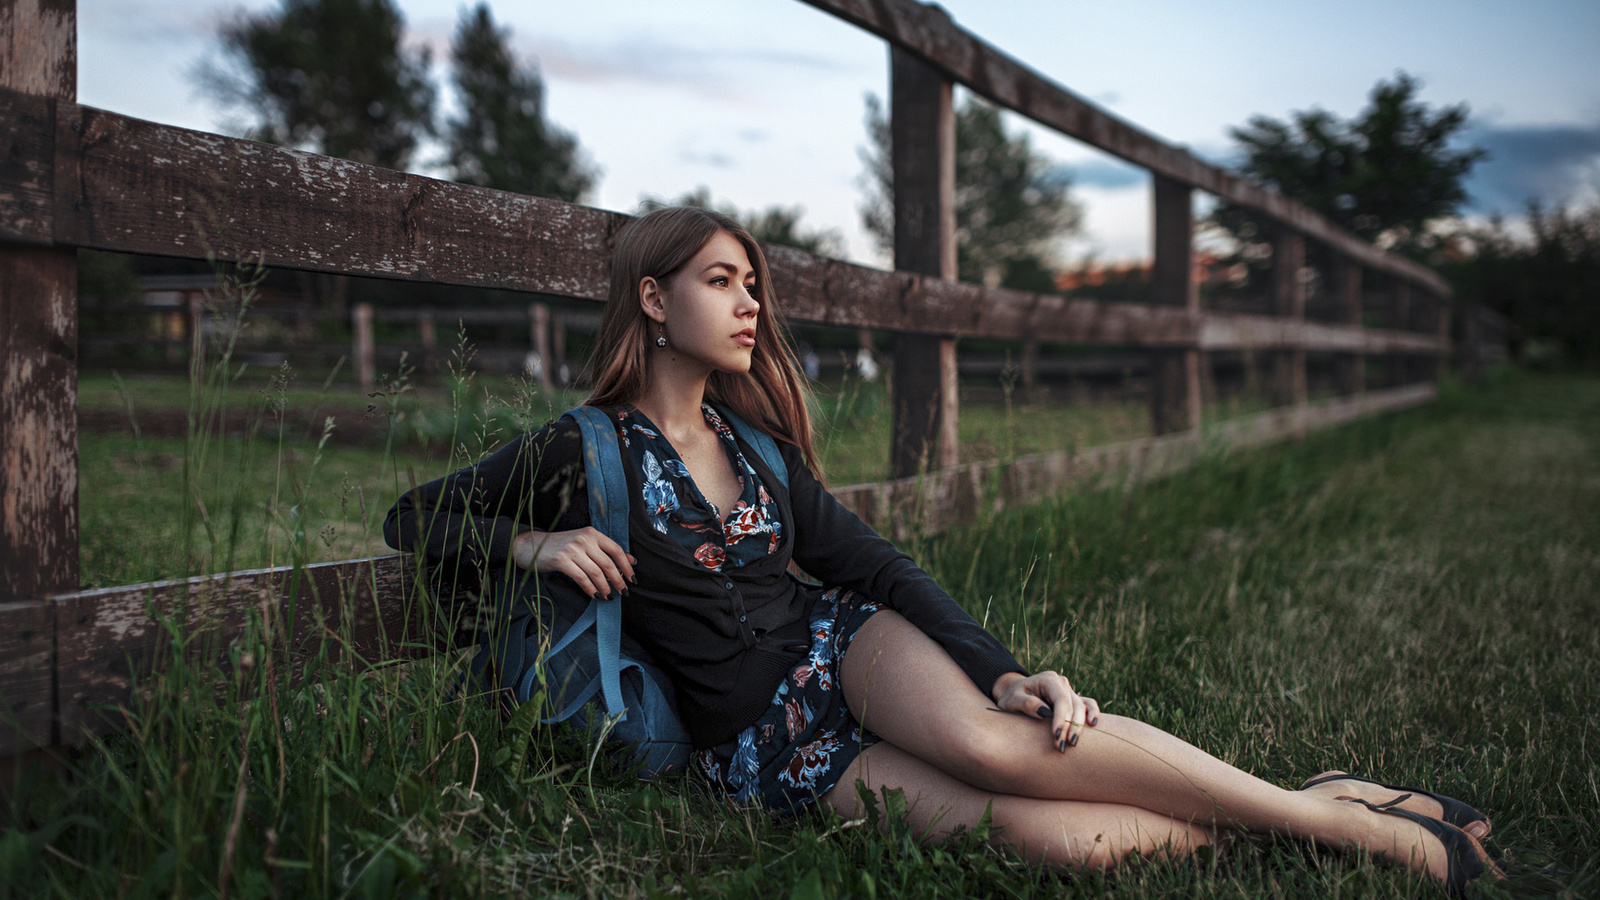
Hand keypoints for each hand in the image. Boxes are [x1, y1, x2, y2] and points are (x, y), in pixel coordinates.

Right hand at [513, 527, 635, 599]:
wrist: (532, 545)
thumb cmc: (561, 546)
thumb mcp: (585, 544)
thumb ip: (606, 550)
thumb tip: (632, 560)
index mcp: (592, 533)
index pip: (616, 549)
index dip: (626, 565)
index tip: (632, 578)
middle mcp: (584, 539)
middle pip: (607, 563)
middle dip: (618, 580)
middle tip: (623, 592)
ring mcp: (572, 549)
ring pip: (595, 572)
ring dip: (605, 587)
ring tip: (609, 596)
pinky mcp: (561, 560)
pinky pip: (581, 578)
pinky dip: (590, 589)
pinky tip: (595, 595)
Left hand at [992, 670, 1099, 751]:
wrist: (1014, 694)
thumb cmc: (1012, 697)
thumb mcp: (1012, 700)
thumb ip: (1026, 703)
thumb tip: (1044, 712)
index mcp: (1048, 680)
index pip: (1061, 700)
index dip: (1062, 719)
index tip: (1056, 736)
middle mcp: (1062, 683)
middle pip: (1074, 706)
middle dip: (1069, 727)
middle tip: (1062, 746)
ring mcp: (1069, 691)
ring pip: (1082, 708)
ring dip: (1078, 727)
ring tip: (1071, 743)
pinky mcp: (1072, 699)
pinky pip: (1088, 704)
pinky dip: (1093, 713)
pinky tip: (1093, 725)